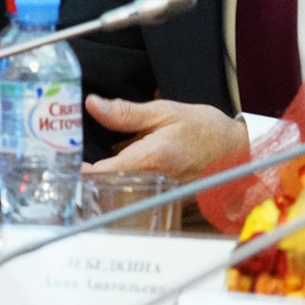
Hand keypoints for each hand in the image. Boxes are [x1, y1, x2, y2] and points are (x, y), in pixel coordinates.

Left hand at [81, 94, 247, 182]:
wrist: (238, 148)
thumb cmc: (203, 127)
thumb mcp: (164, 111)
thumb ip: (126, 112)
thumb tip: (92, 105)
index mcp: (153, 157)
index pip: (107, 172)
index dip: (83, 172)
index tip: (66, 165)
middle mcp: (157, 181)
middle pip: (110, 188)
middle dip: (88, 180)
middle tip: (69, 168)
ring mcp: (163, 194)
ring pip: (122, 195)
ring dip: (103, 187)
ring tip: (87, 173)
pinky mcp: (167, 199)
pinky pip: (137, 196)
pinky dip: (122, 189)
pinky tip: (114, 178)